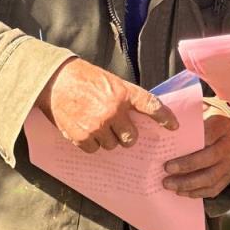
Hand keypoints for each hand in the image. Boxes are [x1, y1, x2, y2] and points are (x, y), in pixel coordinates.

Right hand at [36, 58, 177, 152]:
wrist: (55, 80)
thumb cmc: (85, 79)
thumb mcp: (111, 82)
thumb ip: (126, 98)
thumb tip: (140, 117)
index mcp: (124, 93)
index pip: (152, 106)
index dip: (165, 118)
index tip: (174, 127)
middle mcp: (114, 110)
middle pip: (131, 138)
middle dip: (126, 136)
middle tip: (118, 129)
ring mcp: (98, 125)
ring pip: (112, 146)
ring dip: (107, 139)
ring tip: (96, 124)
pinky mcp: (82, 136)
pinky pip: (94, 150)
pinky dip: (91, 143)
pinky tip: (85, 129)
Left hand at [161, 108, 229, 198]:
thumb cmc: (213, 121)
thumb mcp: (205, 111)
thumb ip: (190, 116)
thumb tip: (165, 121)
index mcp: (222, 126)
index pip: (205, 136)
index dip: (188, 146)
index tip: (170, 152)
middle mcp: (229, 145)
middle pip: (207, 159)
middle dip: (185, 166)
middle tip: (165, 170)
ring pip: (210, 178)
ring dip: (188, 184)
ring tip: (169, 184)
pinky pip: (214, 188)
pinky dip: (197, 193)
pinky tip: (181, 192)